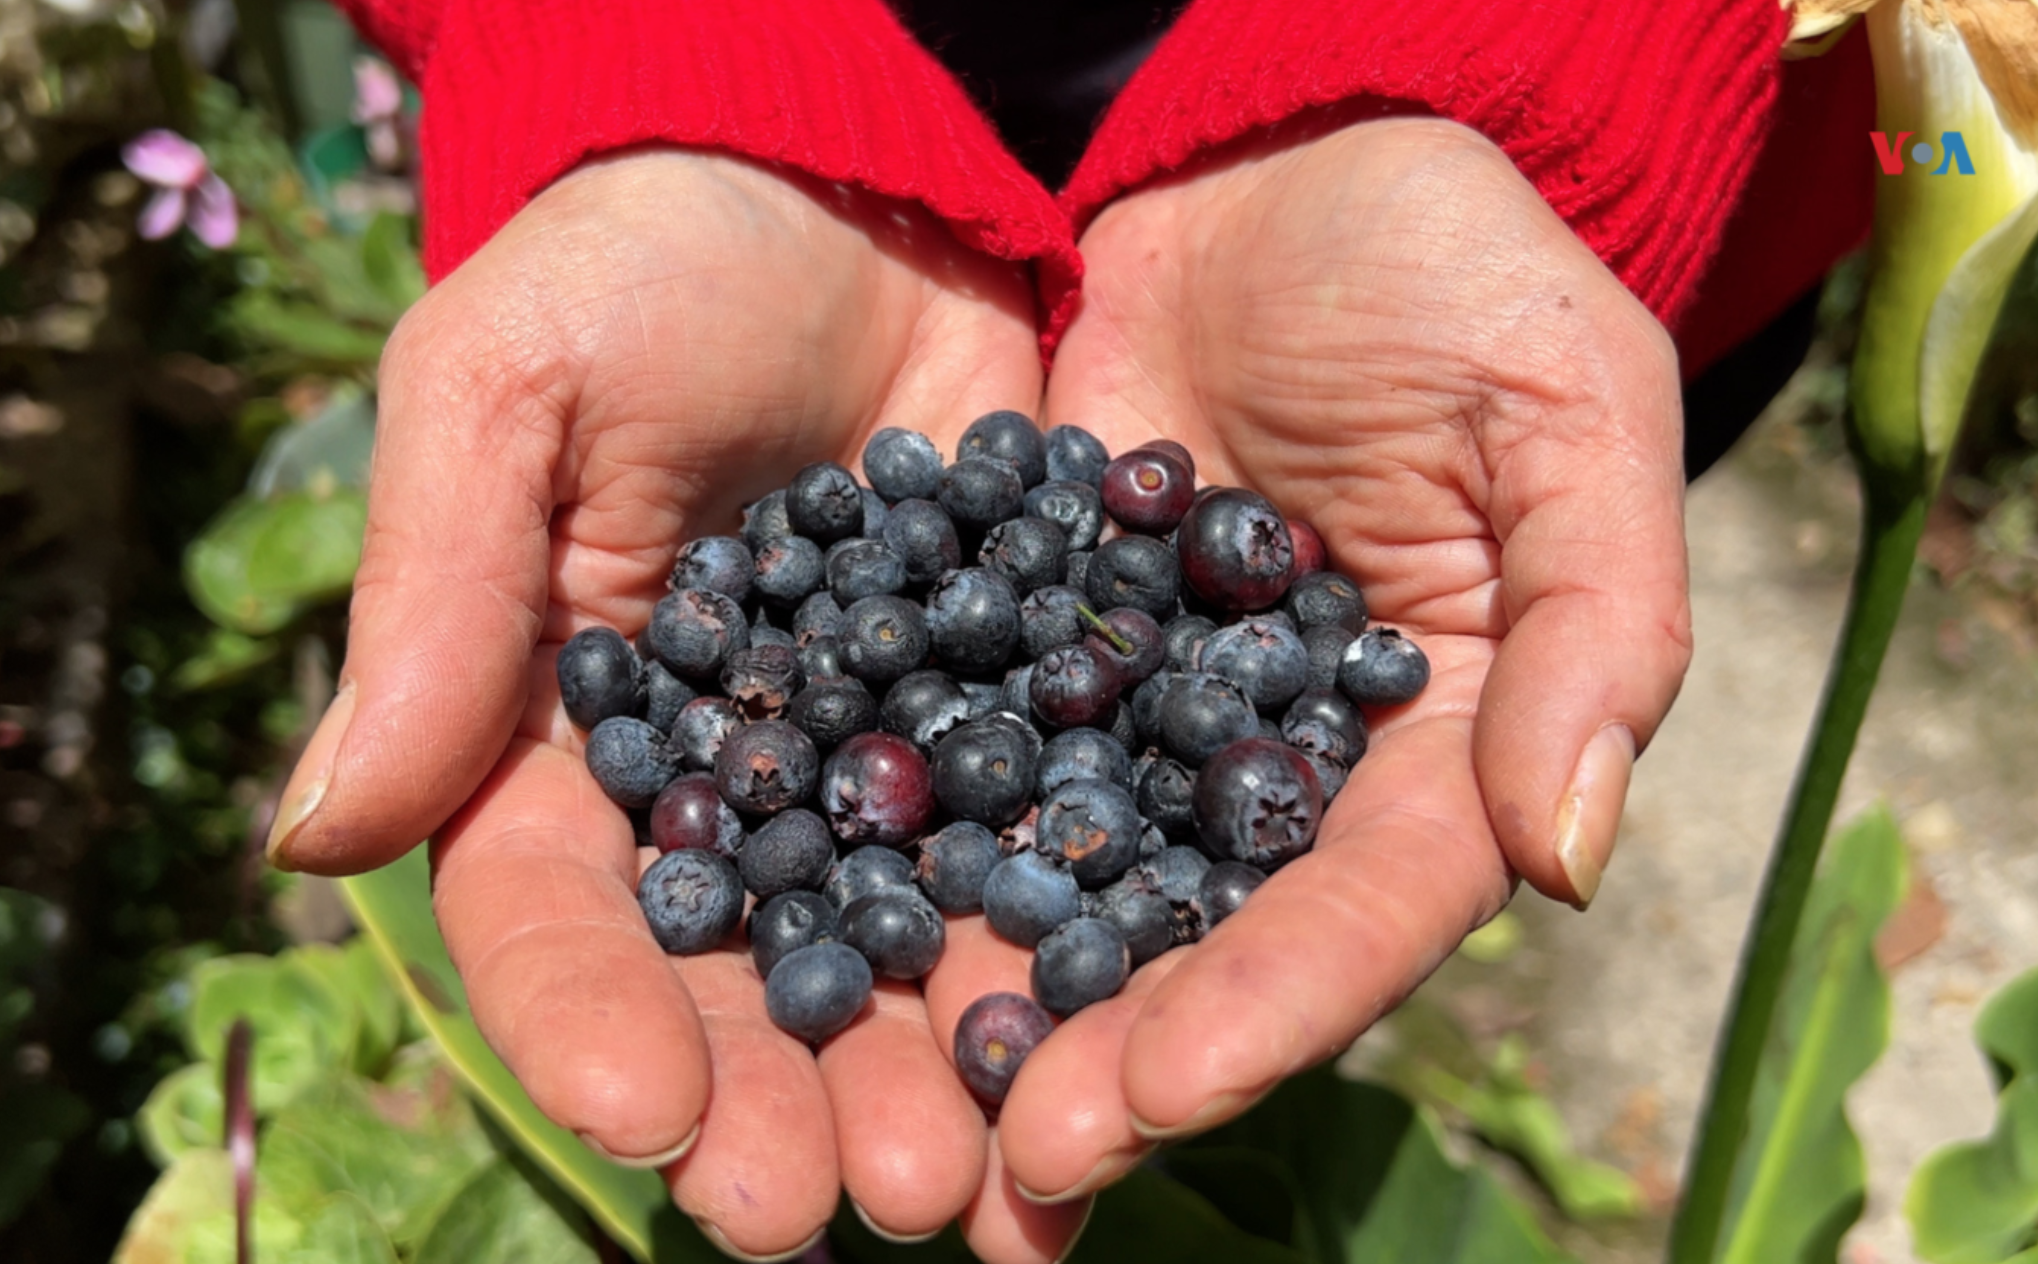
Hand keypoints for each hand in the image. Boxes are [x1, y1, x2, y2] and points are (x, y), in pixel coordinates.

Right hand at [265, 152, 1085, 1260]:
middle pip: (739, 978)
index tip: (653, 1120)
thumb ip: (435, 608)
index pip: (557, 912)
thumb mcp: (507, 391)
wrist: (856, 185)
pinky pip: (1038, 853)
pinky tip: (1099, 1055)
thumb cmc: (645, 264)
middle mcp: (726, 784)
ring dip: (929, 1076)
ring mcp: (878, 762)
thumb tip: (314, 842)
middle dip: (781, 1101)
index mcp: (568, 733)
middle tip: (834, 1210)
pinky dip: (1064, 957)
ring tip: (976, 1190)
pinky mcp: (1013, 718)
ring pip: (895, 952)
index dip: (594, 1024)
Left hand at [993, 118, 1692, 1200]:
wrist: (1274, 157)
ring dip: (992, 1000)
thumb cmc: (1457, 263)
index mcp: (1433, 742)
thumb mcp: (1568, 413)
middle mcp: (1281, 763)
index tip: (1153, 1092)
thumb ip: (1593, 630)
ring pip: (1070, 884)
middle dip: (1110, 1057)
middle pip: (1202, 939)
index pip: (1362, 908)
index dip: (1271, 1007)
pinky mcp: (1027, 648)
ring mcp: (1145, 714)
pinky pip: (962, 755)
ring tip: (899, 1116)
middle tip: (1002, 1171)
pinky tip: (817, 927)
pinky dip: (901, 843)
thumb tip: (1574, 854)